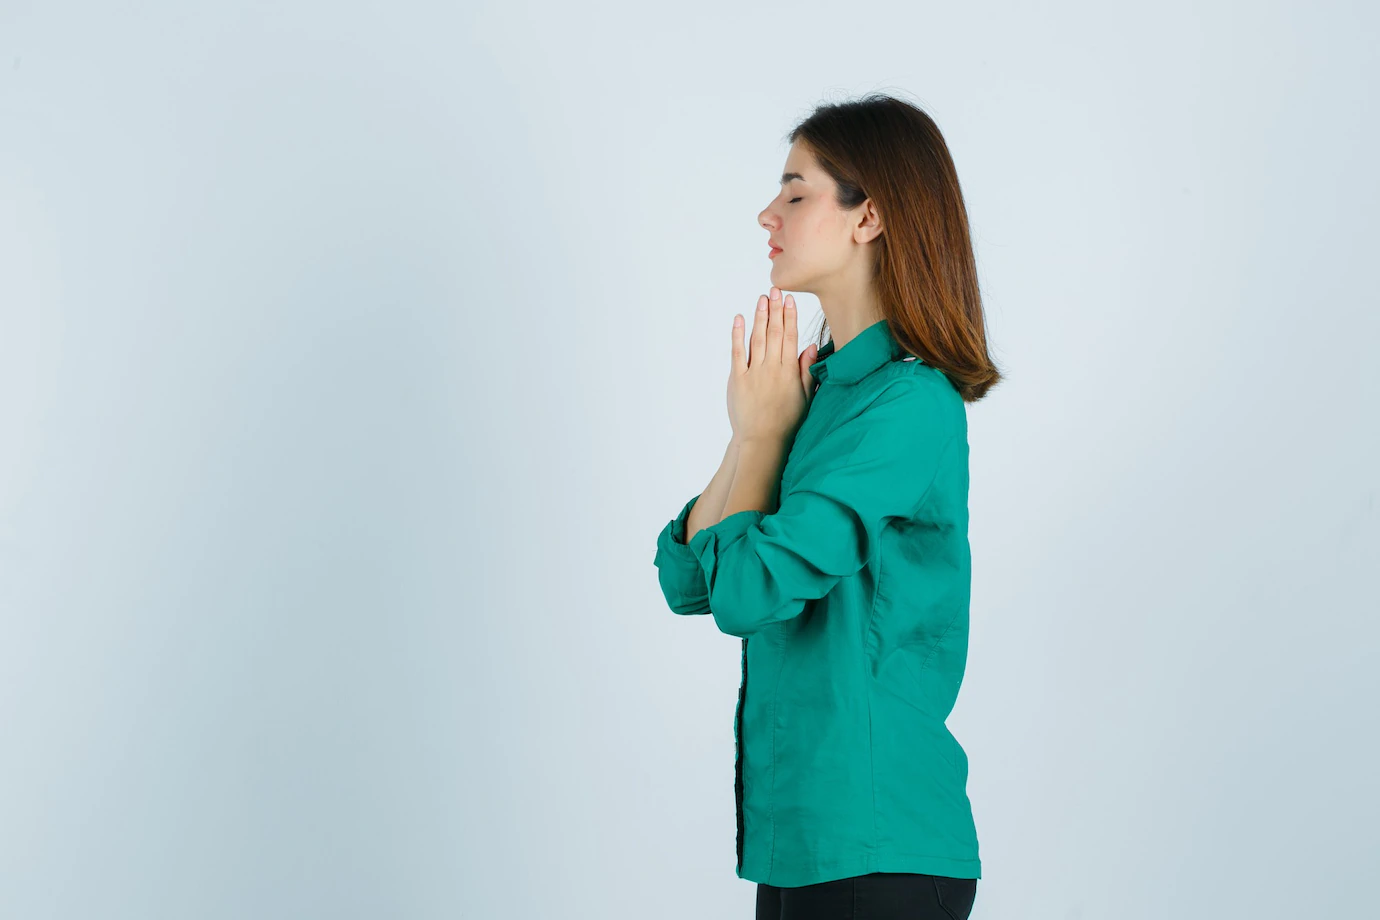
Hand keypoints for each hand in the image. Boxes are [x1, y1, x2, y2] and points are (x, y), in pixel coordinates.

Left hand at [726, 287, 819, 443]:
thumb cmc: (787, 421)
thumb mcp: (806, 397)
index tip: (790, 300)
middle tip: (775, 290)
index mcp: (789, 371)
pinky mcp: (737, 379)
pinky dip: (737, 335)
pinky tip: (739, 319)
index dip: (790, 316)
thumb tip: (811, 346)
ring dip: (759, 317)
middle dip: (775, 310)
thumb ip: (808, 370)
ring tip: (762, 299)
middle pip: (774, 333)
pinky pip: (737, 353)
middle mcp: (772, 368)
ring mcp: (753, 373)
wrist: (763, 440)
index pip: (790, 337)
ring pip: (757, 339)